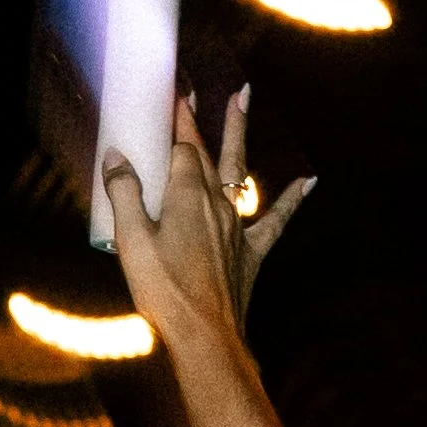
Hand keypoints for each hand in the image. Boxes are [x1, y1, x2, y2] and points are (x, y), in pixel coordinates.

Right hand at [103, 91, 313, 355]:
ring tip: (242, 100)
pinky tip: (309, 182)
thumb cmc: (164, 290)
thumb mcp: (131, 241)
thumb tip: (117, 156)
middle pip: (206, 153)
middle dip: (197, 121)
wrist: (204, 334)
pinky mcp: (251, 251)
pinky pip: (277, 219)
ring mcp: (237, 226)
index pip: (181, 146)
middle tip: (194, 92)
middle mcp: (216, 203)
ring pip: (238, 171)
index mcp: (186, 196)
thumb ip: (124, 194)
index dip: (175, 120)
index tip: (171, 95)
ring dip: (238, 135)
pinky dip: (293, 199)